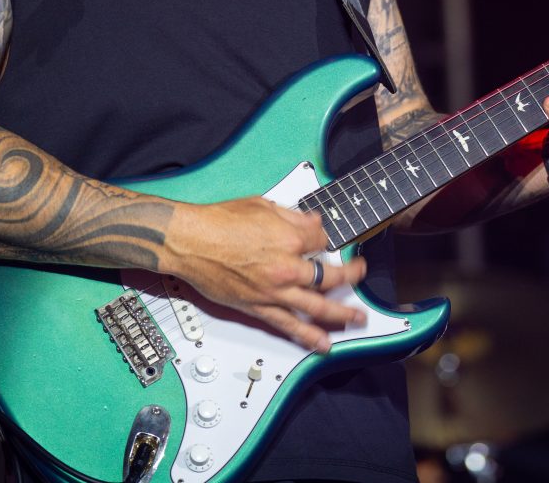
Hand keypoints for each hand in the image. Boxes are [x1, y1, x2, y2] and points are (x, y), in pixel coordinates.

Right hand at [164, 196, 367, 352]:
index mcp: (290, 238)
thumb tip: (312, 222)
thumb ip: (292, 215)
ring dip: (341, 314)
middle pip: (330, 277)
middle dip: (351, 276)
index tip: (326, 238)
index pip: (323, 240)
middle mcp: (287, 268)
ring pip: (317, 307)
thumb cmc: (218, 222)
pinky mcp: (258, 308)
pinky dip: (307, 336)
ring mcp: (274, 291)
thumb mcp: (262, 205)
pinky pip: (288, 326)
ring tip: (357, 318)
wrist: (188, 242)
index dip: (327, 238)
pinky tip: (322, 343)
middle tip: (360, 275)